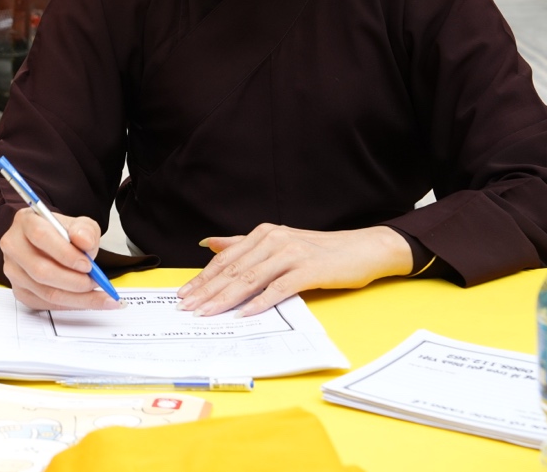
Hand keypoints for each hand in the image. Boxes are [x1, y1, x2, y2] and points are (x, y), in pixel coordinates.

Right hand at [0, 208, 118, 310]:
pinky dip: (70, 304)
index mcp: (25, 221)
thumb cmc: (62, 234)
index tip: (88, 264)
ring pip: (45, 292)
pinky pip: (46, 304)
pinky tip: (86, 300)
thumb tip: (84, 241)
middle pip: (41, 270)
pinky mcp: (20, 291)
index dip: (66, 254)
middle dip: (74, 281)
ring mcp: (13, 271)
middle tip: (95, 282)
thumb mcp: (79, 224)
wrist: (51, 245)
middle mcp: (13, 246)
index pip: (41, 236)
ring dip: (77, 297)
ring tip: (97, 293)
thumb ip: (85, 230)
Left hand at [176, 224, 412, 317]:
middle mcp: (273, 240)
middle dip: (207, 291)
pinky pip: (278, 288)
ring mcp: (291, 254)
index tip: (183, 294)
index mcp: (263, 233)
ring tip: (207, 313)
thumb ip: (244, 244)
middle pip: (233, 269)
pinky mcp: (308, 270)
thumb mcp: (279, 242)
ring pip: (250, 279)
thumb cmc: (320, 251)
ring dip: (225, 299)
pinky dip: (260, 303)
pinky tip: (244, 314)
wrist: (363, 249)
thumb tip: (210, 244)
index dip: (203, 277)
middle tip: (187, 308)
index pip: (226, 258)